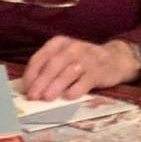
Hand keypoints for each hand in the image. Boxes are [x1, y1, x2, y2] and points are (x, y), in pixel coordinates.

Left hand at [22, 36, 140, 100]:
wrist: (115, 59)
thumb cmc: (82, 61)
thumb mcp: (64, 57)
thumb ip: (49, 68)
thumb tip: (30, 88)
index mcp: (59, 43)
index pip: (40, 57)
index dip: (31, 74)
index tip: (25, 88)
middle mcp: (72, 48)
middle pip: (53, 64)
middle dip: (41, 81)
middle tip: (33, 96)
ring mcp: (87, 59)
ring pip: (68, 72)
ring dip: (55, 86)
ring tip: (46, 98)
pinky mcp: (98, 71)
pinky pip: (85, 81)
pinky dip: (76, 89)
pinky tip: (68, 97)